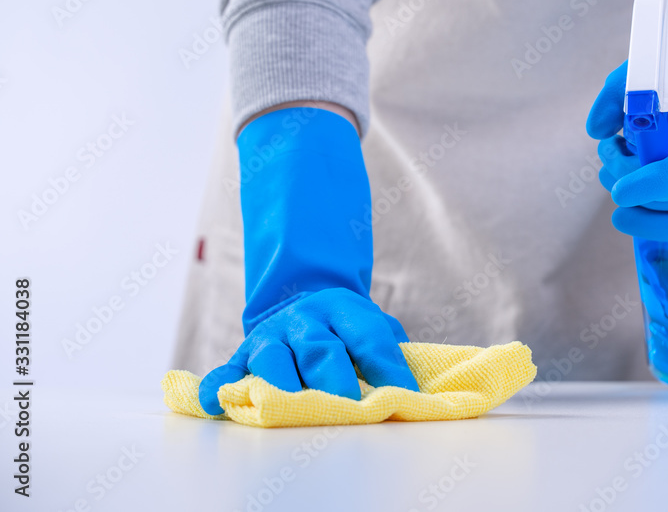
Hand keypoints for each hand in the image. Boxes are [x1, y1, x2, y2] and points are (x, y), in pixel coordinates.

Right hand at [198, 107, 417, 413]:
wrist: (297, 298)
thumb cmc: (344, 328)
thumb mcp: (371, 325)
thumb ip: (390, 350)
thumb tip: (414, 390)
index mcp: (343, 309)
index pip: (370, 337)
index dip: (389, 367)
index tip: (405, 395)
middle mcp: (304, 320)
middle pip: (321, 349)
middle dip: (336, 381)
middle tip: (349, 408)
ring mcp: (270, 337)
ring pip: (273, 359)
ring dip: (283, 385)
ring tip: (291, 409)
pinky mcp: (241, 356)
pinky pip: (226, 372)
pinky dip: (217, 388)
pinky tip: (214, 403)